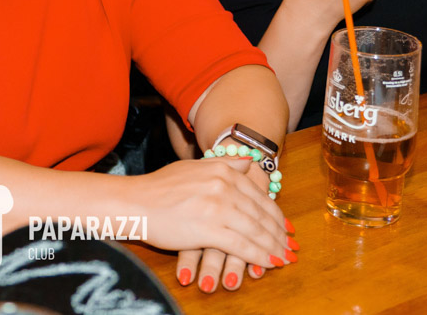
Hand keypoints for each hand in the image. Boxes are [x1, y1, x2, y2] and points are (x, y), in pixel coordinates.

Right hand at [126, 157, 289, 293]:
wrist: (135, 202)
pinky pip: (242, 246)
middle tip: (291, 247)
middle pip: (262, 214)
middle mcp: (224, 186)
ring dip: (274, 247)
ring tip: (284, 258)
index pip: (260, 195)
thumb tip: (249, 162)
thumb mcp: (195, 166)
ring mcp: (218, 207)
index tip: (286, 227)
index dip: (276, 215)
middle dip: (280, 234)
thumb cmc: (160, 187)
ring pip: (256, 231)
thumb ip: (224, 163)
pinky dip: (259, 257)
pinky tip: (268, 263)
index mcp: (223, 170)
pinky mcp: (209, 229)